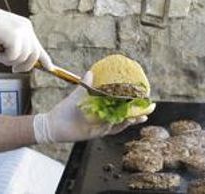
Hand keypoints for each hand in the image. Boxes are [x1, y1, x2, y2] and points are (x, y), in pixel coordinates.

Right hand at [0, 4, 52, 71]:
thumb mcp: (5, 35)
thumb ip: (15, 46)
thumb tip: (19, 62)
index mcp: (25, 27)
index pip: (38, 46)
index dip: (45, 59)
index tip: (49, 68)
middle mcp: (26, 29)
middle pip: (34, 55)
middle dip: (24, 66)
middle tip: (14, 69)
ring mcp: (22, 33)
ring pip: (22, 58)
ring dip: (8, 61)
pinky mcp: (15, 37)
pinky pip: (12, 57)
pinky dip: (2, 58)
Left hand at [32, 72, 146, 143]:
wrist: (54, 124)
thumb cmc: (66, 110)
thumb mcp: (77, 95)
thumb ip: (85, 85)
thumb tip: (91, 71)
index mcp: (102, 107)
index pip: (120, 104)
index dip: (131, 101)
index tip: (142, 96)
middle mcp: (104, 117)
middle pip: (125, 115)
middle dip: (137, 112)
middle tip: (149, 108)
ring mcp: (101, 125)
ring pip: (121, 123)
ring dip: (131, 120)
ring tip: (141, 116)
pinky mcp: (97, 133)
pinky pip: (111, 130)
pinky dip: (118, 126)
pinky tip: (125, 121)